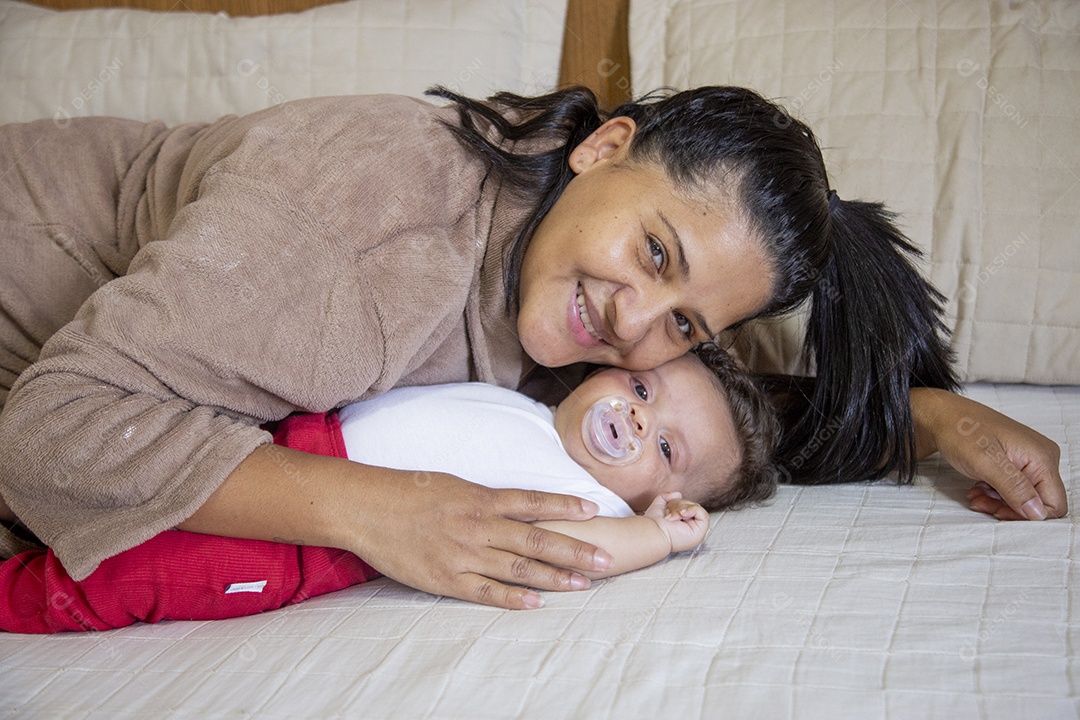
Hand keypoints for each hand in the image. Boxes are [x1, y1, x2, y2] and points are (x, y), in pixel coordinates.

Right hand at [342, 469, 613, 609]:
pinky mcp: (446, 579)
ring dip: (553, 577)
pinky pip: (485, 591)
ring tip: (583, 585)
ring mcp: (463, 554)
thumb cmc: (409, 492)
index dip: (564, 507)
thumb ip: (486, 499)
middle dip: (574, 550)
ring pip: (518, 567)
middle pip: (536, 539)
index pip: (532, 501)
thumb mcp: (454, 485)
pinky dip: (512, 599)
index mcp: (480, 498)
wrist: (367, 508)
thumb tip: (516, 505)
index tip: (594, 512)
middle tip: (605, 560)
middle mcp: (478, 525)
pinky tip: (536, 604)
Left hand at [643, 492, 708, 552]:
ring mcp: (696, 532)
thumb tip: (678, 494)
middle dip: (678, 506)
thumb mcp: (659, 505)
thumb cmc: (653, 523)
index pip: (687, 507)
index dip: (677, 504)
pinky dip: (691, 510)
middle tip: (669, 516)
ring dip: (681, 509)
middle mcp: (690, 529)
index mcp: (682, 525)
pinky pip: (703, 514)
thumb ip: (667, 497)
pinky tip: (681, 515)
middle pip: (691, 506)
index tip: (666, 511)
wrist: (653, 531)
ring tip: (672, 518)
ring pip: (696, 508)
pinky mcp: (700, 532)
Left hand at [912, 388, 1066, 519]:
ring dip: (998, 501)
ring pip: (1023, 497)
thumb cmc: (960, 430)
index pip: (1054, 504)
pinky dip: (995, 493)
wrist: (943, 415)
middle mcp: (1042, 458)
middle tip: (981, 502)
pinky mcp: (1017, 462)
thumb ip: (1014, 488)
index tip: (999, 512)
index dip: (1027, 516)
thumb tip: (1037, 513)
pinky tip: (979, 487)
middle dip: (1008, 508)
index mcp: (1042, 457)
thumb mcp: (985, 461)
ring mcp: (1030, 459)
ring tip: (976, 493)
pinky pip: (1014, 488)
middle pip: (1038, 502)